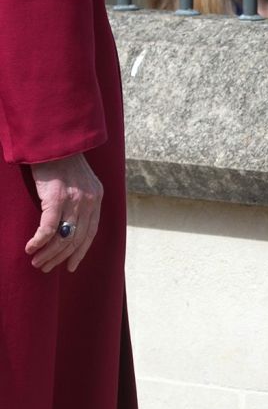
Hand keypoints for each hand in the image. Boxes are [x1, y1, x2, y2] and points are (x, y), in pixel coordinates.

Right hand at [26, 152, 103, 272]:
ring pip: (63, 237)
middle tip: (45, 267)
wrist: (54, 142)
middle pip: (76, 239)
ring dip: (48, 253)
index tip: (70, 266)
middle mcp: (90, 201)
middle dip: (59, 257)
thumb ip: (81, 201)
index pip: (91, 233)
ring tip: (36, 262)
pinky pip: (48, 228)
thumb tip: (69, 225)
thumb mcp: (81, 182)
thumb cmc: (61, 162)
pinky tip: (29, 247)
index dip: (80, 252)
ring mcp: (74, 200)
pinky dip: (39, 241)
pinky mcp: (56, 197)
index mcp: (97, 198)